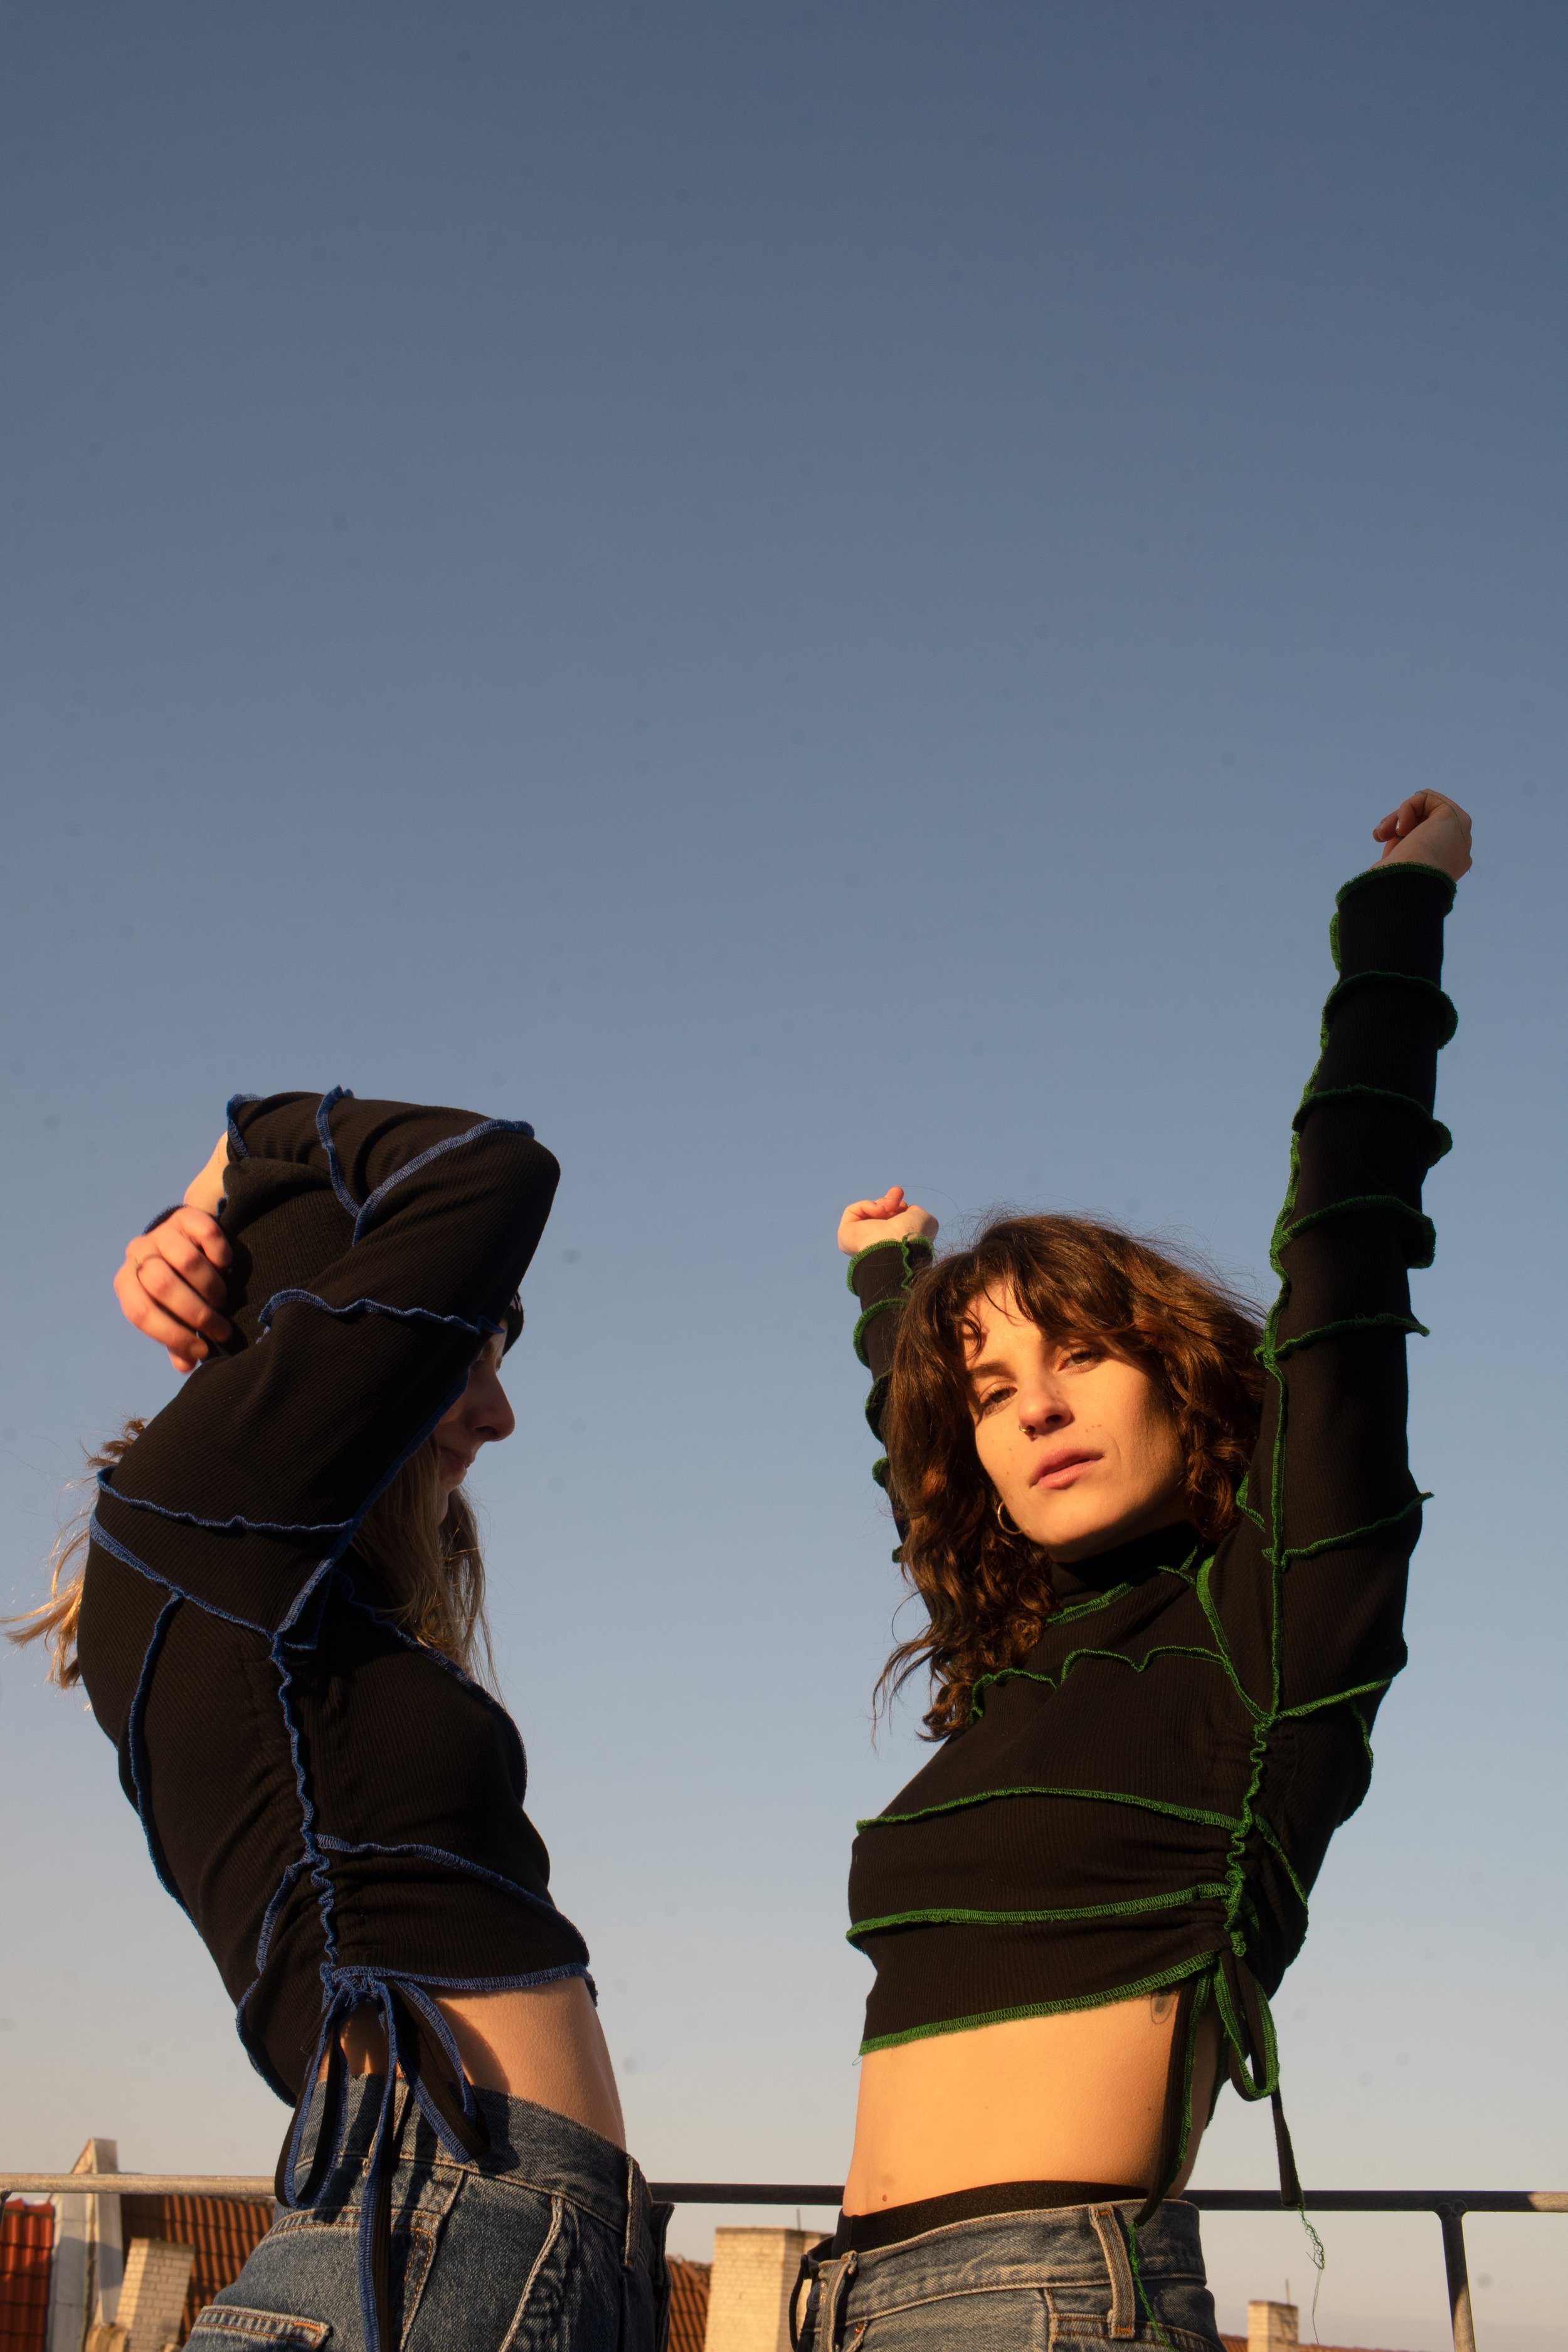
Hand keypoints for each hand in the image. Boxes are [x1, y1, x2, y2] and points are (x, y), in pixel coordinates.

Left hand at [114, 1183, 233, 1374]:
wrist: (185, 1239)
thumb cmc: (178, 1287)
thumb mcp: (172, 1312)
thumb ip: (177, 1337)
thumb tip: (186, 1365)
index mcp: (126, 1284)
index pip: (141, 1313)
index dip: (173, 1336)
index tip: (202, 1351)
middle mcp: (138, 1255)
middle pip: (163, 1286)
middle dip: (197, 1313)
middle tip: (221, 1329)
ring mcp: (161, 1232)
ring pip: (185, 1260)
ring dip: (210, 1286)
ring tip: (223, 1299)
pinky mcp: (185, 1215)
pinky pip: (206, 1233)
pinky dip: (220, 1255)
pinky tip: (226, 1267)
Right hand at [837, 1185, 939, 1257]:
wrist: (898, 1246)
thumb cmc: (913, 1235)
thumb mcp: (925, 1220)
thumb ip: (917, 1213)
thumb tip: (909, 1209)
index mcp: (894, 1244)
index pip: (891, 1222)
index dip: (898, 1207)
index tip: (905, 1202)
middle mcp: (876, 1243)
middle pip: (879, 1215)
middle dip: (889, 1200)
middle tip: (898, 1192)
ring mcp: (859, 1240)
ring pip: (867, 1212)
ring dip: (882, 1203)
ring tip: (890, 1206)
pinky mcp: (845, 1235)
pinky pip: (853, 1211)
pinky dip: (867, 1206)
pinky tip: (879, 1211)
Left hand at [1372, 792, 1472, 881]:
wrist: (1409, 886)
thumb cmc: (1397, 885)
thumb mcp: (1397, 869)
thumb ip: (1401, 855)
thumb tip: (1391, 845)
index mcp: (1446, 868)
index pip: (1424, 845)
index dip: (1401, 843)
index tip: (1385, 855)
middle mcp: (1457, 851)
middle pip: (1425, 826)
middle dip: (1397, 826)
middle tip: (1379, 836)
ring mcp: (1459, 833)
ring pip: (1425, 811)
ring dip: (1398, 817)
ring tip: (1385, 832)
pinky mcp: (1454, 815)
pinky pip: (1426, 797)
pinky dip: (1407, 807)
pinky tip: (1402, 826)